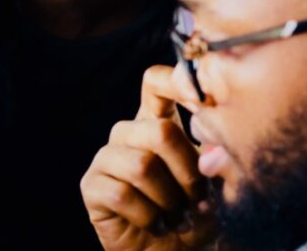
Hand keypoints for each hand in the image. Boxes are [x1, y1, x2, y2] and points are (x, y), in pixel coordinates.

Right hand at [82, 65, 214, 250]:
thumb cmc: (195, 216)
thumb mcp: (214, 185)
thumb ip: (214, 159)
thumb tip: (210, 152)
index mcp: (156, 123)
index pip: (155, 83)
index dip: (176, 83)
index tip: (203, 104)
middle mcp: (128, 135)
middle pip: (159, 130)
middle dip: (188, 171)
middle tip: (198, 199)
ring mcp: (106, 159)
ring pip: (142, 165)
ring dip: (169, 199)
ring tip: (177, 216)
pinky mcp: (92, 187)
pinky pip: (121, 194)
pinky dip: (149, 216)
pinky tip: (156, 224)